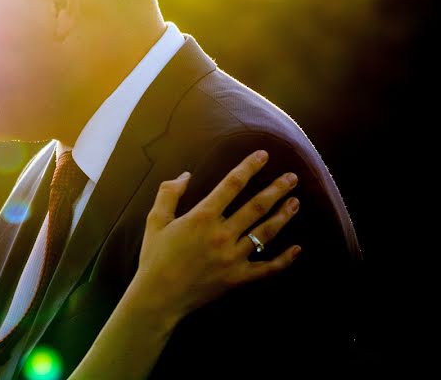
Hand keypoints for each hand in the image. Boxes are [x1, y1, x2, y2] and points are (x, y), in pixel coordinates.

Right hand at [134, 150, 300, 319]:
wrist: (158, 297)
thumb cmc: (154, 257)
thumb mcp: (155, 221)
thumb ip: (169, 194)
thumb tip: (186, 175)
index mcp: (201, 217)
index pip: (231, 185)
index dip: (249, 168)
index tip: (263, 155)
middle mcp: (221, 234)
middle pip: (256, 207)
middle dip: (276, 189)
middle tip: (292, 177)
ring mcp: (233, 258)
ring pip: (265, 233)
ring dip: (283, 216)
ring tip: (296, 202)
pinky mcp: (238, 278)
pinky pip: (267, 268)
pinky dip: (284, 260)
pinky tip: (297, 249)